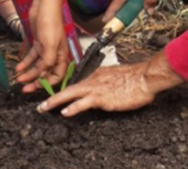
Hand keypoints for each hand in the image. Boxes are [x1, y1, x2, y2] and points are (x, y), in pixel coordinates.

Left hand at [15, 0, 69, 91]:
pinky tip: (18, 67)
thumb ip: (48, 61)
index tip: (37, 88)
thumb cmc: (51, 23)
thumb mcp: (50, 44)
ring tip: (19, 79)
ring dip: (28, 73)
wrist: (44, 7)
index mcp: (61, 56)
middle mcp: (55, 54)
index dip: (48, 84)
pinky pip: (32, 57)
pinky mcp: (39, 43)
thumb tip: (44, 74)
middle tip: (25, 89)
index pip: (57, 76)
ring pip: (37, 66)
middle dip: (35, 81)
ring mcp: (46, 49)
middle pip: (46, 73)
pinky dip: (25, 63)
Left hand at [37, 51, 185, 116]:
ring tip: (44, 108)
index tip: (58, 98)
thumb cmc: (137, 79)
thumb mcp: (119, 79)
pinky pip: (83, 103)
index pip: (79, 84)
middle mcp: (94, 80)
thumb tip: (106, 91)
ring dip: (56, 101)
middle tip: (41, 104)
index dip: (67, 92)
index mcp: (99, 75)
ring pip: (71, 94)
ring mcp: (97, 88)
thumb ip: (109, 84)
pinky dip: (73, 107)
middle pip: (70, 88)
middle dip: (54, 96)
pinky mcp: (102, 97)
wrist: (145, 78)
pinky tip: (65, 112)